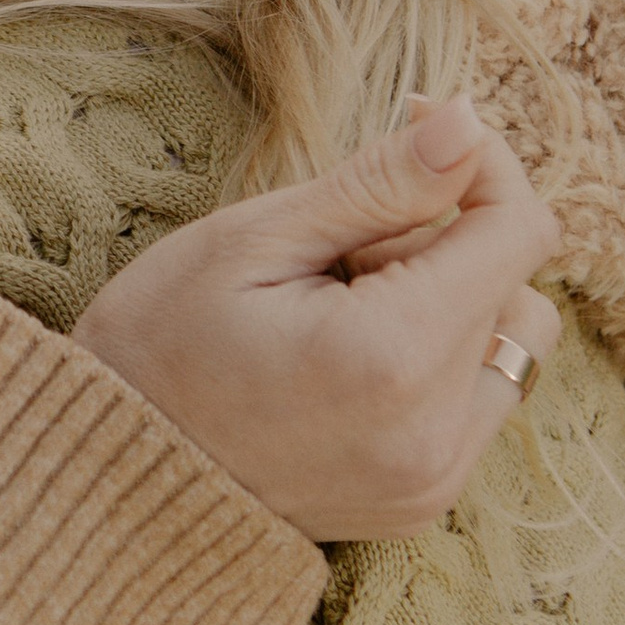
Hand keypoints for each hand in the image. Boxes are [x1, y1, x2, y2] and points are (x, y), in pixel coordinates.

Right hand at [73, 99, 561, 541]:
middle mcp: (435, 431)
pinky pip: (477, 403)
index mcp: (393, 355)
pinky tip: (349, 362)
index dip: (480, 165)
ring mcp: (434, 478)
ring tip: (345, 308)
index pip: (519, 230)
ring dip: (452, 307)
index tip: (415, 135)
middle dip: (447, 244)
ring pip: (508, 347)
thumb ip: (378, 183)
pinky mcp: (424, 501)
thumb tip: (469, 123)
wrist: (105, 478)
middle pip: (516, 287)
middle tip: (339, 251)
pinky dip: (437, 363)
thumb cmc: (158, 345)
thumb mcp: (252, 240)